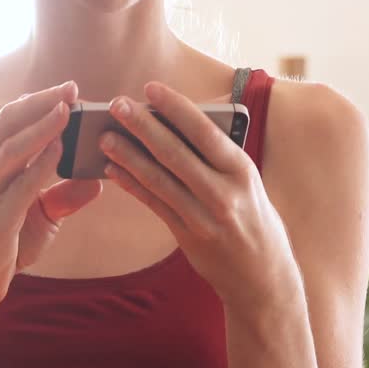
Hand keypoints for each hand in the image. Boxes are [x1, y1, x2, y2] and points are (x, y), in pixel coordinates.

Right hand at [0, 81, 102, 311]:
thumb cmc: (7, 237)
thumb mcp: (41, 211)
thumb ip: (67, 193)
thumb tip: (99, 178)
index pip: (10, 117)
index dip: (38, 99)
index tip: (69, 88)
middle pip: (8, 123)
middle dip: (41, 102)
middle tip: (72, 88)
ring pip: (11, 149)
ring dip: (41, 128)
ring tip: (66, 111)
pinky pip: (19, 186)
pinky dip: (40, 166)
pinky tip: (60, 151)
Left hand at [99, 82, 299, 311]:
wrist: (264, 279)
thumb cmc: (256, 220)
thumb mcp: (250, 183)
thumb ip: (220, 158)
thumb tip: (178, 125)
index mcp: (243, 170)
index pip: (205, 131)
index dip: (175, 107)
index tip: (150, 88)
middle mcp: (224, 193)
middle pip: (175, 153)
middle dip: (143, 126)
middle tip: (116, 104)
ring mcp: (204, 218)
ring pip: (159, 179)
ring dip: (128, 156)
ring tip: (104, 137)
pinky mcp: (187, 237)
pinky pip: (154, 205)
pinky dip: (132, 185)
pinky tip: (114, 170)